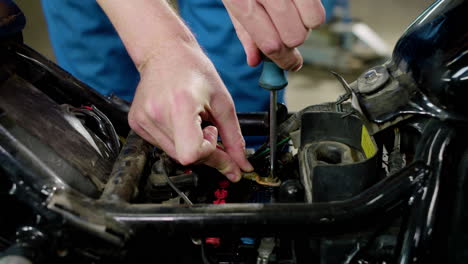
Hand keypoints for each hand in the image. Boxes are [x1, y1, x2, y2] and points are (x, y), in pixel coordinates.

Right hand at [128, 43, 253, 181]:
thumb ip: (233, 137)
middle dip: (205, 152)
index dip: (209, 154)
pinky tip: (179, 121)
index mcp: (180, 106)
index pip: (192, 154)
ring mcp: (142, 120)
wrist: (165, 52)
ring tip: (193, 121)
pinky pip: (162, 146)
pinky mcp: (136, 123)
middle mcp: (156, 114)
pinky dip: (177, 140)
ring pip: (174, 155)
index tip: (217, 141)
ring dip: (191, 145)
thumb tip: (242, 165)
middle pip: (185, 158)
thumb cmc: (194, 70)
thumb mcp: (222, 101)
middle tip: (211, 131)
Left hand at [222, 0, 324, 70]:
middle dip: (292, 41)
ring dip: (305, 23)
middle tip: (285, 32)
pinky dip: (311, 5)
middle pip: (295, 36)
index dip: (282, 61)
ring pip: (314, 20)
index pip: (271, 44)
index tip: (289, 64)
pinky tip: (297, 0)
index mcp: (241, 0)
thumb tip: (256, 60)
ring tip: (292, 11)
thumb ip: (244, 31)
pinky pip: (320, 1)